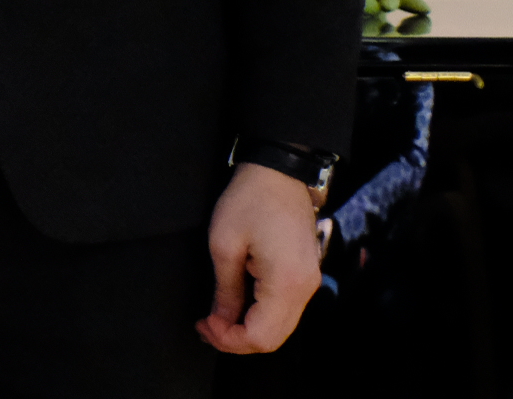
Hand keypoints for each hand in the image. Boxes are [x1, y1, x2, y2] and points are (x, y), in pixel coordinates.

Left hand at [198, 161, 320, 353]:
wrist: (279, 173)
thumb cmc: (249, 201)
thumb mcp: (225, 245)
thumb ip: (225, 290)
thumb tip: (220, 320)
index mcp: (286, 283)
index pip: (261, 336)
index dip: (229, 339)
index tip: (204, 325)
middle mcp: (305, 290)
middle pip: (273, 339)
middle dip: (237, 340)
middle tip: (206, 326)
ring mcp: (309, 284)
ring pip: (280, 328)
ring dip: (248, 330)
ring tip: (217, 318)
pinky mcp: (305, 276)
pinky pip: (284, 312)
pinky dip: (260, 317)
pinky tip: (236, 306)